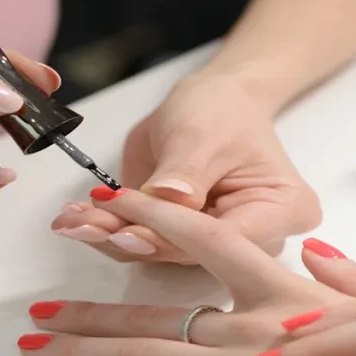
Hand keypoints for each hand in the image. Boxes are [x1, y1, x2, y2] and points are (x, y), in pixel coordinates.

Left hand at [49, 75, 319, 263]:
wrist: (212, 103)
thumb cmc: (223, 111)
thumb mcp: (205, 130)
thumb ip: (187, 169)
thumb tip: (170, 199)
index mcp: (283, 212)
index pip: (226, 237)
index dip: (173, 232)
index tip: (128, 218)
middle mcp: (253, 243)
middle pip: (190, 252)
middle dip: (132, 236)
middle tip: (85, 223)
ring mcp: (215, 247)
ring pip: (158, 253)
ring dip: (108, 236)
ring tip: (72, 219)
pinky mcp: (179, 243)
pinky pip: (142, 244)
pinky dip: (106, 231)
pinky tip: (75, 219)